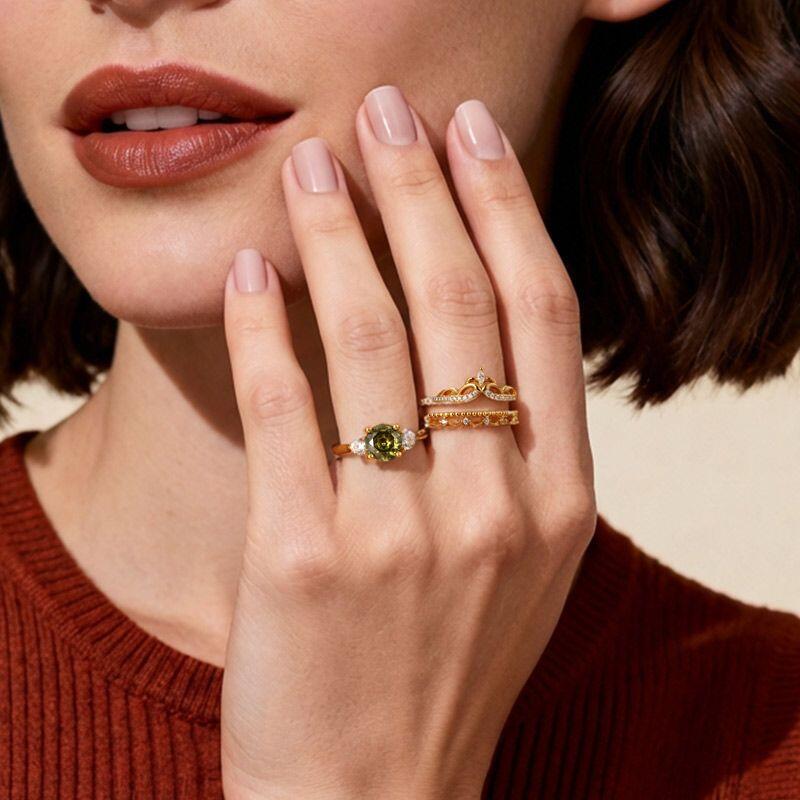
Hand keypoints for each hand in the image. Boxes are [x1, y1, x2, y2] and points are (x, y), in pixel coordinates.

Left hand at [220, 86, 596, 799]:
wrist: (380, 799)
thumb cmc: (451, 667)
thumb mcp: (523, 561)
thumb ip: (519, 448)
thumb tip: (475, 319)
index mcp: (560, 498)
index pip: (540, 312)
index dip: (505, 208)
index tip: (474, 135)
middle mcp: (494, 505)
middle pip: (459, 302)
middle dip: (421, 188)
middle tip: (390, 113)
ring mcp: (400, 534)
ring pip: (369, 339)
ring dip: (336, 235)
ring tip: (311, 167)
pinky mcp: (304, 559)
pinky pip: (283, 410)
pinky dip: (265, 327)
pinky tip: (253, 270)